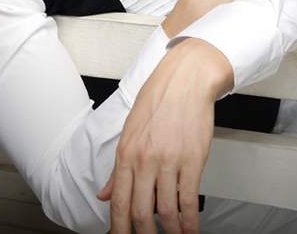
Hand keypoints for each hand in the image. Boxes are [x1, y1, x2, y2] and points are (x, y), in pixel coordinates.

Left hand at [97, 38, 233, 232]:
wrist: (187, 78)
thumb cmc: (159, 98)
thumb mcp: (131, 128)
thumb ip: (119, 166)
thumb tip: (104, 194)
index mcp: (126, 152)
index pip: (119, 202)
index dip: (119, 229)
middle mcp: (144, 160)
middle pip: (141, 212)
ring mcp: (169, 161)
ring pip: (167, 212)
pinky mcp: (192, 160)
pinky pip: (189, 201)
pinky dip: (190, 223)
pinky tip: (191, 232)